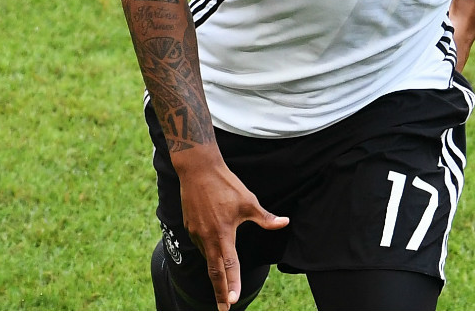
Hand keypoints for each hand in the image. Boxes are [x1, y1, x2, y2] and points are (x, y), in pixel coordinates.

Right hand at [176, 154, 288, 310]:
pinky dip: (209, 254)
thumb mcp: (248, 201)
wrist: (197, 169)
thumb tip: (284, 223)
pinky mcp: (190, 226)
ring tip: (222, 287)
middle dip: (219, 293)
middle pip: (214, 272)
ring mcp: (196, 232)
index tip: (233, 301)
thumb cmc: (224, 184)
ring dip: (215, 272)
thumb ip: (265, 218)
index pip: (229, 266)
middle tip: (223, 309)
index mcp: (223, 234)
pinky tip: (214, 255)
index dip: (232, 285)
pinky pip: (201, 246)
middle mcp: (207, 237)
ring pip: (208, 258)